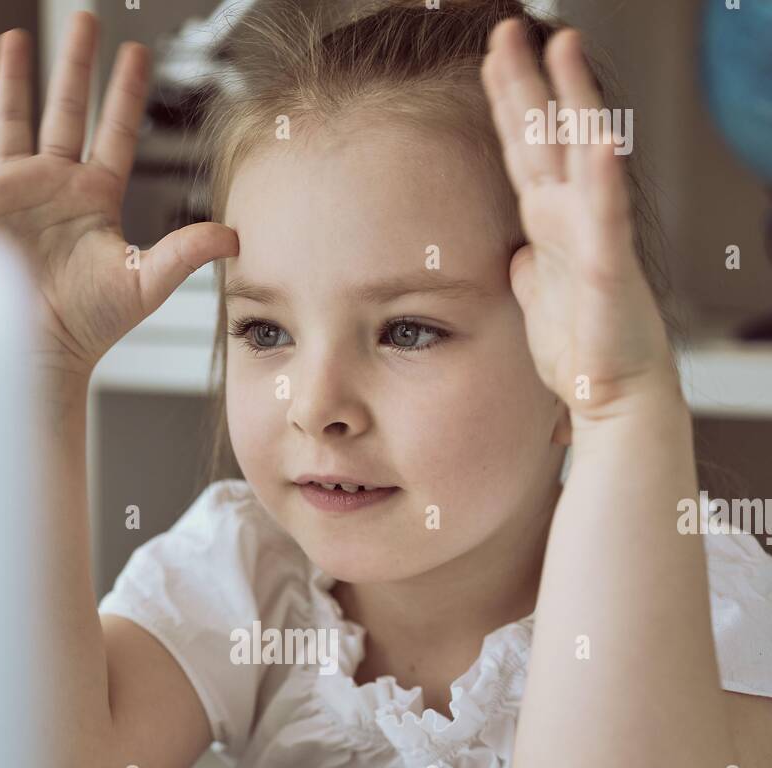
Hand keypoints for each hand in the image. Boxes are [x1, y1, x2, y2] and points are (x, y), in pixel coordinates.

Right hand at [0, 11, 237, 375]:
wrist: (42, 348)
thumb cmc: (92, 323)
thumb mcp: (146, 281)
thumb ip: (187, 252)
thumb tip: (235, 236)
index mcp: (95, 197)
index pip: (115, 132)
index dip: (125, 94)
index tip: (136, 53)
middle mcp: (56, 186)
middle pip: (66, 111)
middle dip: (75, 65)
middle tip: (84, 20)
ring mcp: (15, 194)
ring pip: (12, 122)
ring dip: (12, 81)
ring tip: (15, 38)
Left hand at [480, 19, 675, 419]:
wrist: (609, 396)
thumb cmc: (576, 350)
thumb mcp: (530, 299)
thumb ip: (521, 267)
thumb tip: (512, 252)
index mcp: (546, 222)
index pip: (522, 147)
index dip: (507, 99)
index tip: (491, 51)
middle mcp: (571, 216)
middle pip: (544, 135)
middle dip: (527, 79)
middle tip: (512, 25)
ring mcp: (593, 234)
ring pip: (581, 154)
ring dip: (572, 99)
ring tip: (562, 46)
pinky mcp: (608, 266)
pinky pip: (607, 213)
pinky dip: (604, 174)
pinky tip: (601, 137)